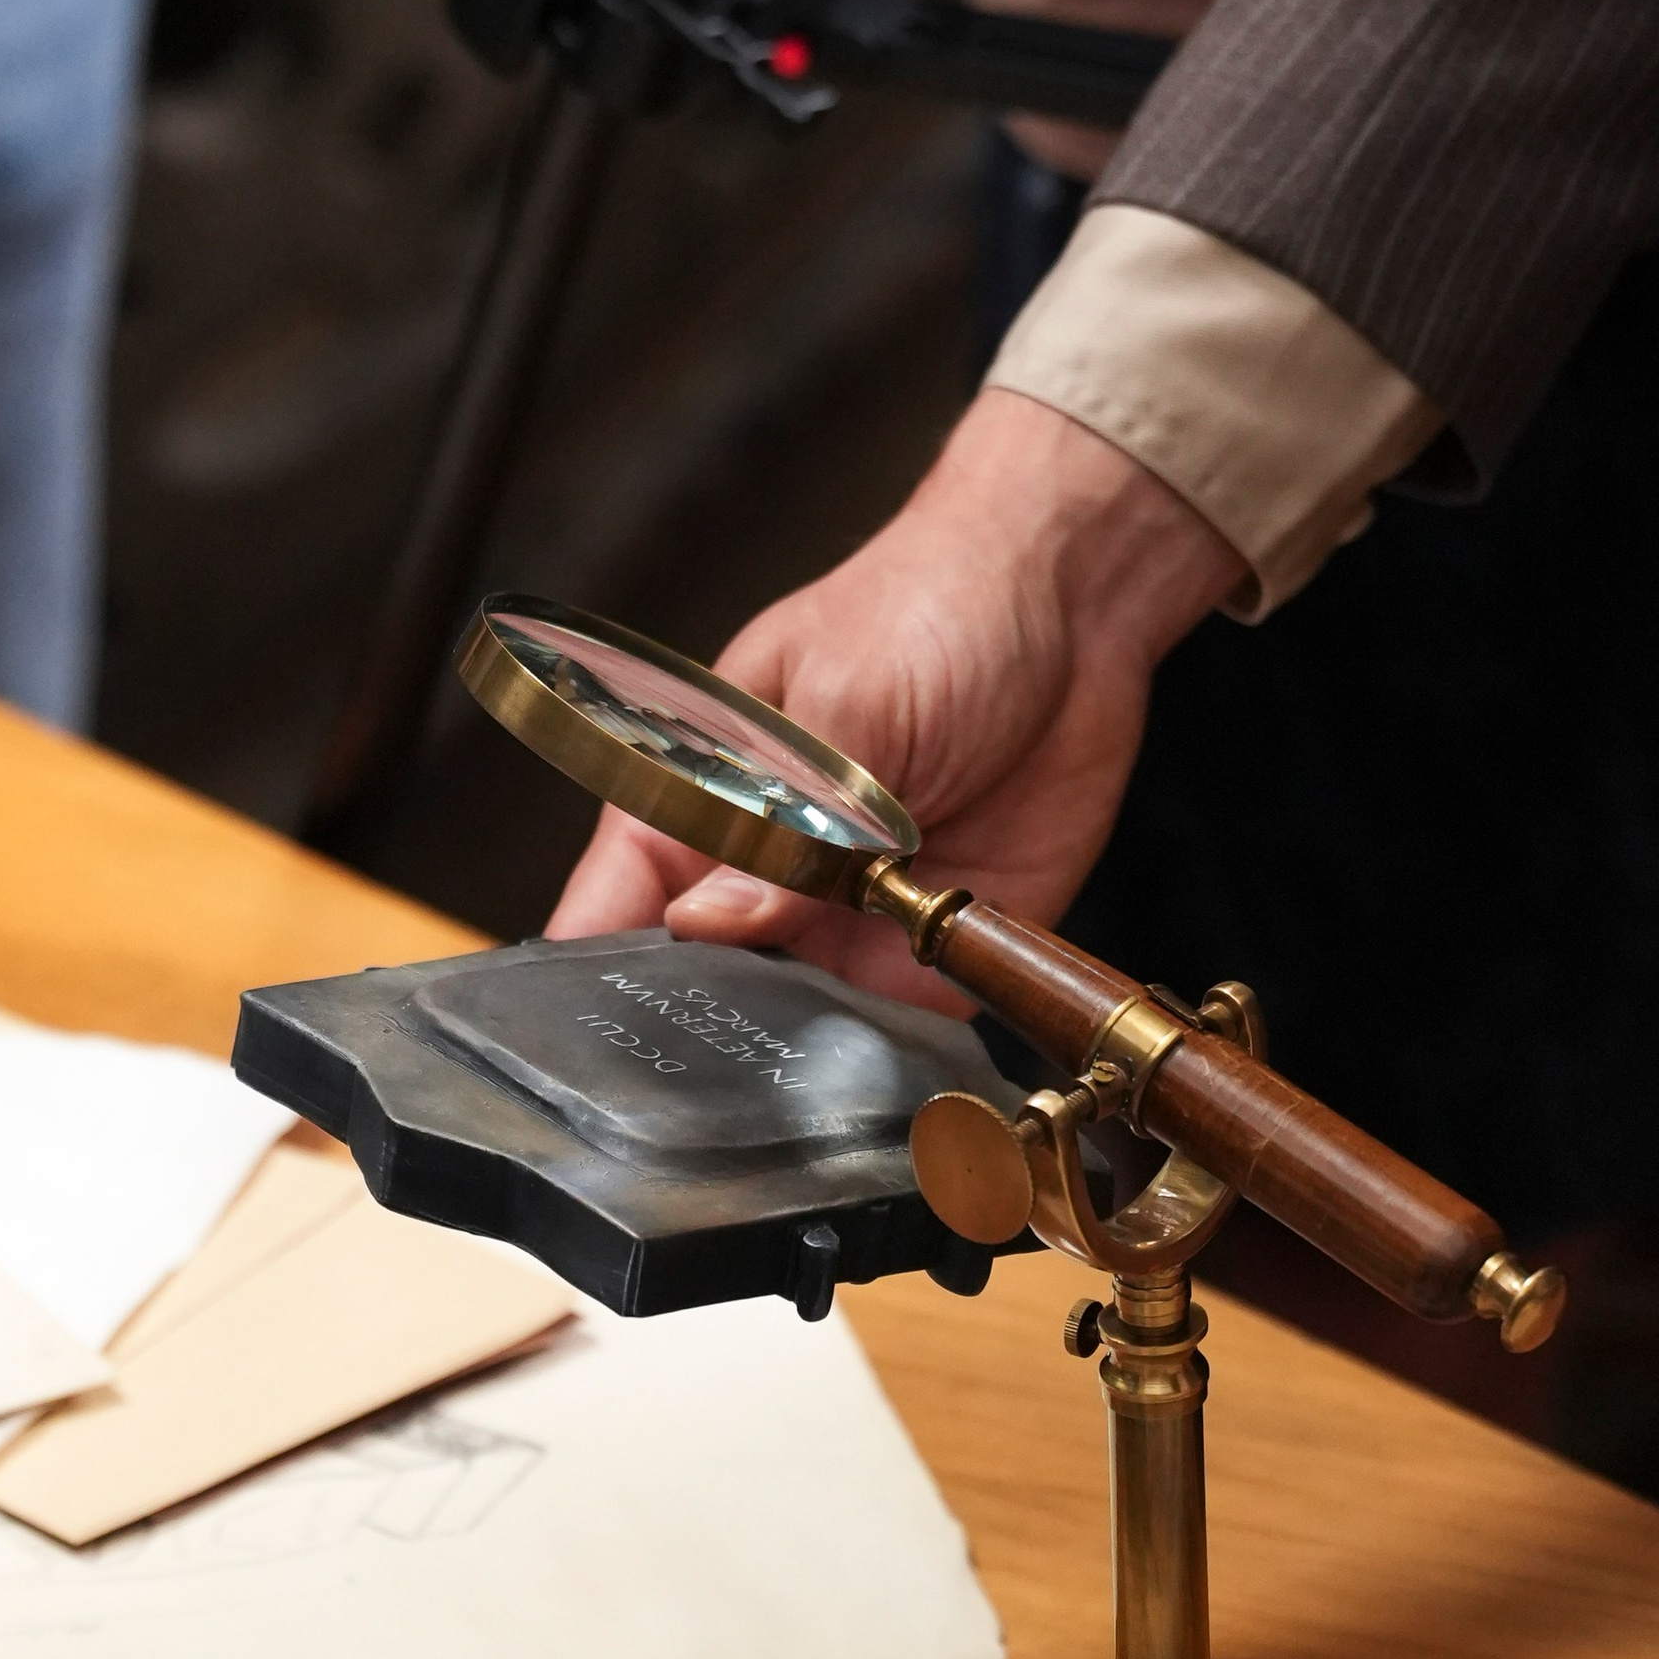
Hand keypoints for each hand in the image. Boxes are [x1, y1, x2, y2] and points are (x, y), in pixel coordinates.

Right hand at [546, 389, 1241, 1009]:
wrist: (1075, 603)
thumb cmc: (930, 611)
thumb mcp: (843, 707)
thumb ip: (782, 826)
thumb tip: (702, 921)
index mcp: (707, 792)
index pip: (618, 896)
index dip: (591, 969)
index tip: (583, 1038)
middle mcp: (769, 868)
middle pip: (704, 981)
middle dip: (705, 1024)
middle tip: (717, 1056)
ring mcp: (850, 914)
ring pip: (800, 1020)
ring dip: (805, 1037)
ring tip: (811, 1049)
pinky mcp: (937, 942)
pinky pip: (901, 1024)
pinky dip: (896, 1038)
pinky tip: (895, 1031)